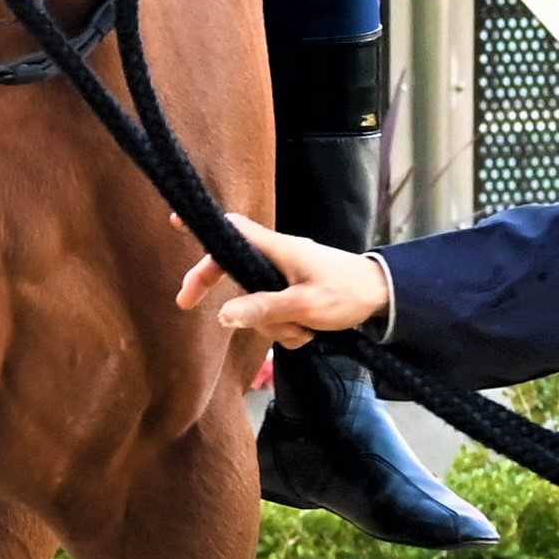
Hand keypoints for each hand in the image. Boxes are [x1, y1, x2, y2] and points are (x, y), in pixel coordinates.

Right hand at [176, 222, 391, 347]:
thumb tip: (223, 316)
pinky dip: (287, 329)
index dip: (204, 227)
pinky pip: (276, 314)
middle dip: (220, 293)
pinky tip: (308, 335)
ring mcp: (285, 277)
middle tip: (187, 305)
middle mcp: (277, 259)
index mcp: (277, 249)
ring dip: (272, 324)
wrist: (383, 298)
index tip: (176, 223)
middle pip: (233, 270)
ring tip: (302, 332)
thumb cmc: (346, 293)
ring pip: (257, 302)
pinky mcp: (295, 293)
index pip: (233, 230)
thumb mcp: (304, 306)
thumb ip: (263, 309)